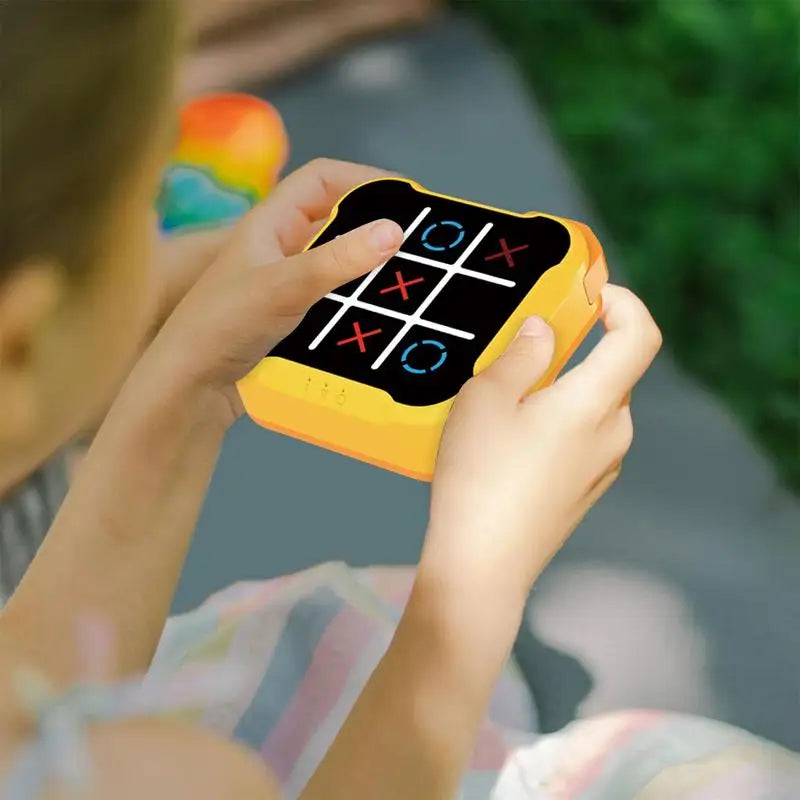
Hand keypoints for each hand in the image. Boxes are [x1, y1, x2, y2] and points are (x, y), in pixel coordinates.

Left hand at [147, 158, 402, 426]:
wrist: (192, 387)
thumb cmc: (222, 325)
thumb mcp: (284, 287)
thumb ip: (337, 260)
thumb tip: (394, 231)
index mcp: (271, 223)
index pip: (324, 179)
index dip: (365, 180)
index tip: (407, 200)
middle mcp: (281, 247)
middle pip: (337, 220)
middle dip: (375, 225)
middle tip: (418, 243)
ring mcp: (287, 282)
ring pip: (339, 261)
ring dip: (370, 266)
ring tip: (409, 278)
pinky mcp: (292, 316)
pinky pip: (335, 296)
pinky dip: (359, 299)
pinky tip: (380, 314)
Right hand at [421, 285, 661, 610]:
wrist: (482, 565)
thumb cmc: (479, 477)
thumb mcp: (486, 399)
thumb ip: (521, 353)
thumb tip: (544, 331)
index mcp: (595, 402)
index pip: (640, 337)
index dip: (625, 304)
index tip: (592, 295)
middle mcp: (613, 433)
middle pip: (611, 372)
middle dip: (574, 352)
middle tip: (520, 354)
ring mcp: (604, 467)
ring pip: (593, 408)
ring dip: (560, 391)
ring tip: (504, 406)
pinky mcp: (586, 491)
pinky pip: (582, 440)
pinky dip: (558, 424)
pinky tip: (510, 445)